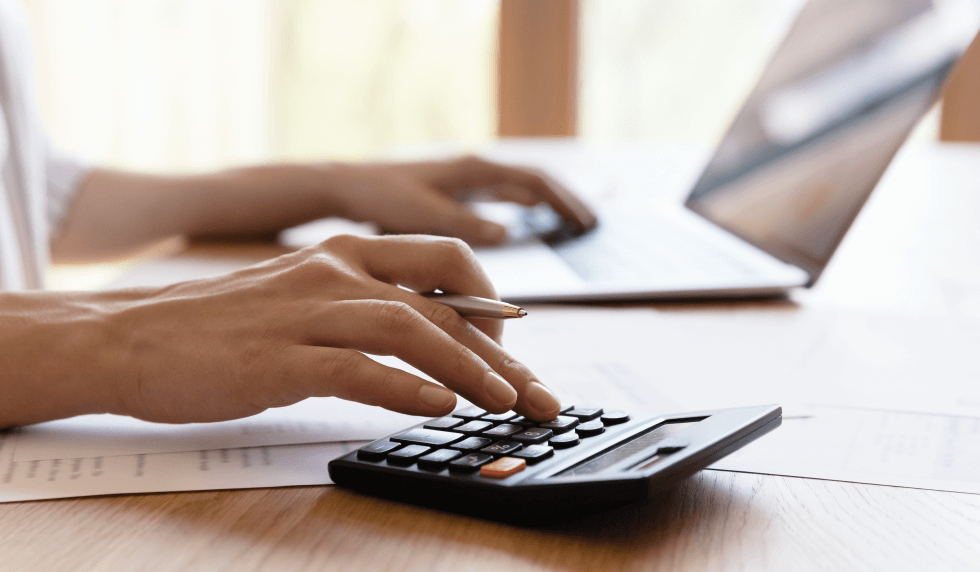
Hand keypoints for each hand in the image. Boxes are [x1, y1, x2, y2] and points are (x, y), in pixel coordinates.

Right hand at [98, 235, 560, 424]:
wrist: (129, 339)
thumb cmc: (220, 327)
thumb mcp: (301, 301)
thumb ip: (361, 309)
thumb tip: (430, 341)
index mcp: (344, 256)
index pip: (445, 264)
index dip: (493, 306)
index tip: (517, 351)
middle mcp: (333, 275)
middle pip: (440, 304)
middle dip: (500, 354)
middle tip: (536, 395)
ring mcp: (304, 315)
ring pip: (409, 328)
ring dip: (468, 368)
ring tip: (506, 402)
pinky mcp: (275, 360)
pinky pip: (354, 368)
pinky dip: (402, 387)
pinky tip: (437, 406)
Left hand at [328, 156, 597, 245]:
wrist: (349, 185)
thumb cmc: (382, 196)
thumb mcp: (425, 214)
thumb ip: (467, 224)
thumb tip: (507, 233)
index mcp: (474, 170)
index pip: (534, 180)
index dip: (563, 200)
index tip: (585, 220)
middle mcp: (476, 170)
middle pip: (534, 182)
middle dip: (564, 201)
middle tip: (589, 225)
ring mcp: (468, 180)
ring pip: (520, 189)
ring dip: (547, 204)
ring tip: (571, 226)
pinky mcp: (458, 192)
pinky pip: (503, 197)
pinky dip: (524, 208)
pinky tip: (530, 228)